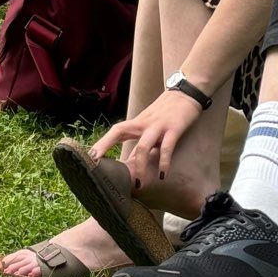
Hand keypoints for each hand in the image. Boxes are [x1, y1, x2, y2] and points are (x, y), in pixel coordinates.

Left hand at [90, 86, 205, 187]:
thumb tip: (131, 163)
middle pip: (120, 131)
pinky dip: (164, 162)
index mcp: (138, 122)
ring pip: (143, 146)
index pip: (115, 130)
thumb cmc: (168, 112)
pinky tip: (163, 175)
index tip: (90, 157)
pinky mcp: (174, 128)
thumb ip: (142, 144)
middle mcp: (144, 123)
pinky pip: (167, 147)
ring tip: (139, 184)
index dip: (102, 142)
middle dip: (106, 146)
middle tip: (97, 166)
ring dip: (140, 166)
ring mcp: (158, 125)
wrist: (187, 92)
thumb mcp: (152, 126)